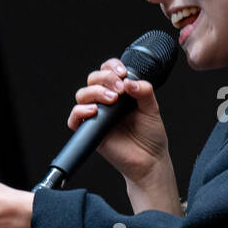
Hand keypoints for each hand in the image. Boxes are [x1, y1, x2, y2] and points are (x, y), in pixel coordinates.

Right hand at [69, 56, 169, 182]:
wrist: (149, 160)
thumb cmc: (150, 135)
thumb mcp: (152, 109)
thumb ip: (144, 91)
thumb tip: (130, 81)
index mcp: (120, 92)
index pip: (108, 70)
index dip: (112, 66)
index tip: (123, 72)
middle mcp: (106, 101)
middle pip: (93, 79)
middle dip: (105, 78)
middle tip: (120, 89)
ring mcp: (97, 115)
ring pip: (82, 95)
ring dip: (95, 92)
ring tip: (111, 100)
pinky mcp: (90, 131)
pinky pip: (75, 118)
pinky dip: (80, 111)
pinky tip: (94, 111)